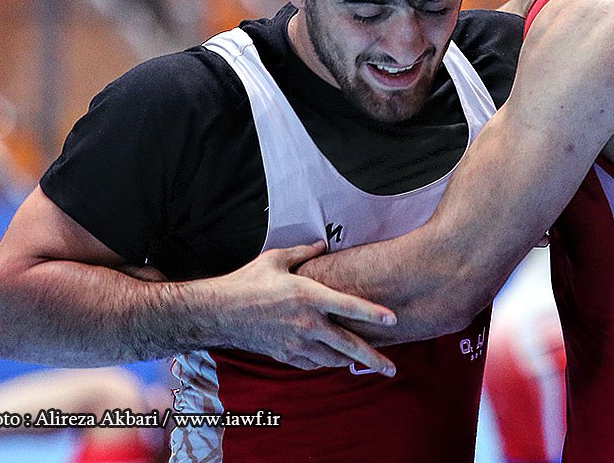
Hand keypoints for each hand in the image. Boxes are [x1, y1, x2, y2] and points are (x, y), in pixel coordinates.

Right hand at [213, 241, 398, 374]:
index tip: (393, 319)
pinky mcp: (285, 355)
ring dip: (352, 362)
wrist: (219, 312)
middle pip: (348, 344)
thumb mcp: (276, 259)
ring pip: (332, 359)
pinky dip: (327, 362)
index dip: (374, 313)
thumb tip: (323, 245)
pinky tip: (335, 361)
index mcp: (309, 296)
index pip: (350, 306)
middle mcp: (307, 323)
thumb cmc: (247, 282)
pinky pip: (313, 364)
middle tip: (391, 368)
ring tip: (370, 365)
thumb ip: (304, 252)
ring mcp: (296, 343)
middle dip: (372, 358)